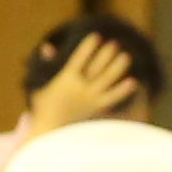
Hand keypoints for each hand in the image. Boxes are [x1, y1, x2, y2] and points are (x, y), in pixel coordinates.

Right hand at [25, 32, 142, 134]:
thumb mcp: (40, 85)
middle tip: (114, 44)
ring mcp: (89, 99)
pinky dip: (122, 91)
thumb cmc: (43, 109)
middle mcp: (79, 88)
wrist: (50, 134)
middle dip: (105, 54)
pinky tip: (132, 82)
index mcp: (65, 80)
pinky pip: (112, 98)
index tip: (96, 36)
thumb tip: (47, 46)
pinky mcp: (96, 109)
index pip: (79, 59)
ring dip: (117, 67)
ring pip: (107, 80)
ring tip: (125, 56)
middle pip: (96, 67)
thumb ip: (45, 65)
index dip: (88, 47)